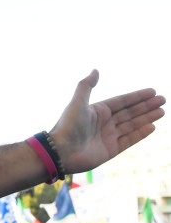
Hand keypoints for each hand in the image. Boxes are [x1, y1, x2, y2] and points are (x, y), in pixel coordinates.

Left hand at [50, 70, 164, 174]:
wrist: (61, 151)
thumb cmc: (68, 126)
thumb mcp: (77, 103)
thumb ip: (86, 86)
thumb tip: (96, 70)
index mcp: (97, 111)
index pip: (122, 101)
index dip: (137, 96)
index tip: (152, 91)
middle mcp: (104, 123)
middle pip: (130, 112)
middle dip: (146, 106)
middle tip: (163, 99)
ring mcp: (108, 136)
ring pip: (132, 125)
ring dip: (147, 117)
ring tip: (162, 111)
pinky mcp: (111, 150)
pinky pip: (129, 139)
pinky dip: (141, 133)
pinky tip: (152, 126)